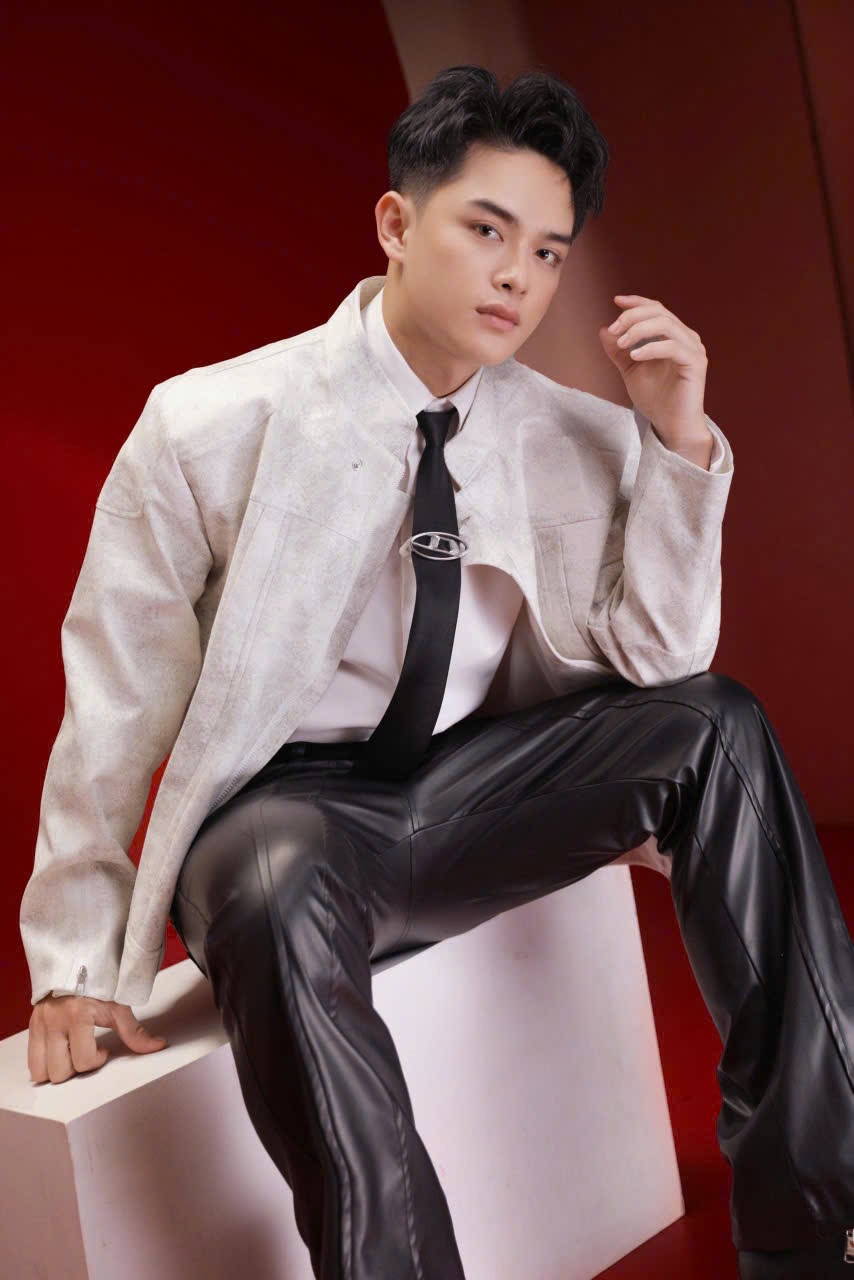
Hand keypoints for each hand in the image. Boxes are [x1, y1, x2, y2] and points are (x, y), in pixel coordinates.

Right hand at [27, 994, 168, 1084]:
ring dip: (57, 1068)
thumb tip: (157, 1046)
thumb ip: (135, 1032)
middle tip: (86, 1052)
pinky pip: (31, 1060)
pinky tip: (60, 1050)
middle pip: (59, 1071)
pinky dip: (44, 1063)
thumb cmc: (98, 981)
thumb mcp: (118, 1005)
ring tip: (71, 1053)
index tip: (103, 1049)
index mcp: (77, 1016)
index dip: (97, 1060)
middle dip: (76, 1068)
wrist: (77, 960)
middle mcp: (54, 1022)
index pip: (84, 1060)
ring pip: (40, 1071)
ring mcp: (40, 1024)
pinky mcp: (32, 1025)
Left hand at [598, 294, 707, 440]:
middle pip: (659, 312)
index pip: (656, 309)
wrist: (671, 425)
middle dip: (632, 317)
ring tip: (622, 344)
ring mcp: (693, 349)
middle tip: (614, 331)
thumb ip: (618, 351)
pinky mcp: (695, 363)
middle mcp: (686, 337)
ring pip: (666, 325)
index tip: (616, 301)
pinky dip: (651, 348)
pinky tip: (635, 356)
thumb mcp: (630, 371)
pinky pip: (672, 347)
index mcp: (673, 335)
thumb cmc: (655, 399)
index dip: (637, 302)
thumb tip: (603, 330)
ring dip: (639, 330)